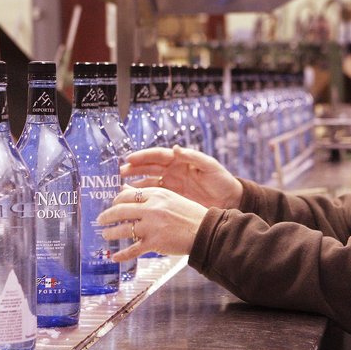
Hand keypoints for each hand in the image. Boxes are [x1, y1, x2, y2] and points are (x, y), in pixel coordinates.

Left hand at [98, 186, 208, 261]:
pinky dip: (122, 254)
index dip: (117, 200)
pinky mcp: (154, 242)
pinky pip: (132, 249)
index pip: (129, 194)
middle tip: (101, 220)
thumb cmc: (191, 214)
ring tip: (105, 235)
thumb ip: (150, 195)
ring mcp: (152, 226)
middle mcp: (152, 208)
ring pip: (123, 229)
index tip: (113, 204)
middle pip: (121, 210)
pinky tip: (114, 257)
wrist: (205, 231)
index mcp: (157, 194)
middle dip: (107, 216)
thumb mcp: (171, 198)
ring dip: (111, 233)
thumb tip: (127, 189)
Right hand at [122, 145, 242, 209]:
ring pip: (149, 182)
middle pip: (149, 168)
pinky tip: (133, 201)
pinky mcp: (173, 199)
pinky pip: (155, 197)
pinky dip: (143, 198)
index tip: (130, 158)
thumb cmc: (222, 181)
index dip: (143, 156)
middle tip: (120, 172)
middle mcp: (173, 171)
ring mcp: (172, 185)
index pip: (158, 156)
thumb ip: (193, 157)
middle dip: (134, 169)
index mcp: (180, 160)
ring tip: (122, 187)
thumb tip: (175, 148)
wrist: (230, 200)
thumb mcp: (210, 166)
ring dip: (135, 184)